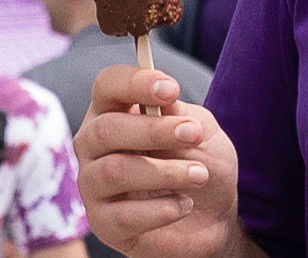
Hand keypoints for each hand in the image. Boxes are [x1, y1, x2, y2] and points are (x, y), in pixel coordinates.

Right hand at [71, 64, 248, 257]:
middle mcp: (94, 146)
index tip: (171, 89)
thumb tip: (161, 103)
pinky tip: (184, 205)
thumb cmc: (200, 164)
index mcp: (114, 112)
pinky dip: (161, 210)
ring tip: (200, 175)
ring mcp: (93, 185)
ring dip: (165, 172)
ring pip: (114, 171)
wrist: (213, 217)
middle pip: (105, 129)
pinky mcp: (103, 223)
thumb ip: (179, 114)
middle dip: (154, 130)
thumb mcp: (200, 131)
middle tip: (194, 134)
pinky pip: (123, 216)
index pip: (107, 86)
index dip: (134, 83)